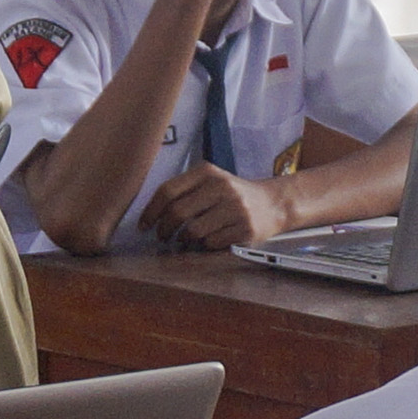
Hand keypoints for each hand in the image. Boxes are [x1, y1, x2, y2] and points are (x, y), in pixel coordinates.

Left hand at [139, 162, 295, 250]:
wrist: (273, 203)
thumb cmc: (233, 195)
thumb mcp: (211, 182)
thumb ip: (184, 191)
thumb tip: (151, 215)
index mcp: (208, 172)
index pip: (168, 191)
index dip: (150, 211)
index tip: (143, 225)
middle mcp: (221, 187)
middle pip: (177, 212)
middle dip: (163, 229)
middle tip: (162, 237)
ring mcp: (235, 208)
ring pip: (193, 231)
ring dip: (183, 240)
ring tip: (184, 240)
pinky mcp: (245, 229)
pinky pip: (211, 243)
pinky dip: (204, 246)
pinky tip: (207, 242)